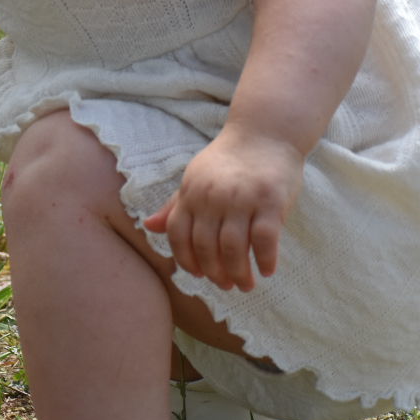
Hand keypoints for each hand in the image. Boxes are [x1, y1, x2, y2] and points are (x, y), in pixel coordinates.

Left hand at [142, 128, 304, 291]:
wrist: (264, 134)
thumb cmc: (228, 161)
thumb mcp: (195, 179)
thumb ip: (175, 206)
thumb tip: (148, 227)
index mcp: (191, 193)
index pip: (178, 234)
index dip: (185, 259)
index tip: (197, 274)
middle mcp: (212, 197)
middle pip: (205, 246)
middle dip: (214, 273)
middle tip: (226, 285)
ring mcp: (241, 200)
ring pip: (233, 248)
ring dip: (239, 273)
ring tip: (246, 285)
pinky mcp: (270, 201)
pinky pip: (264, 239)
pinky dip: (264, 260)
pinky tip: (266, 270)